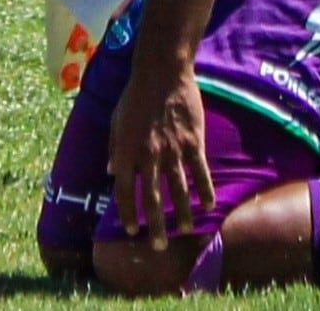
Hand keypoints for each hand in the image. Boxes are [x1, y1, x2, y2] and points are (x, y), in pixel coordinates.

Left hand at [108, 62, 214, 247]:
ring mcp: (172, 150)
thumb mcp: (115, 120)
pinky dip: (205, 191)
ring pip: (178, 190)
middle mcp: (148, 155)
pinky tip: (209, 206)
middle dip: (155, 225)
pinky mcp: (193, 143)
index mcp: (126, 150)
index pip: (124, 190)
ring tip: (185, 231)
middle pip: (151, 198)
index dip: (127, 212)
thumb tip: (111, 172)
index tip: (131, 230)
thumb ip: (114, 148)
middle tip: (159, 246)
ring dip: (182, 214)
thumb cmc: (135, 95)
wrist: (162, 73)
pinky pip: (200, 172)